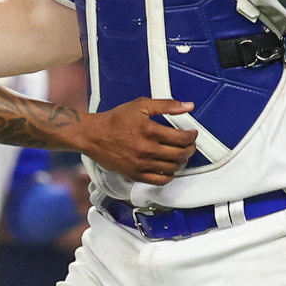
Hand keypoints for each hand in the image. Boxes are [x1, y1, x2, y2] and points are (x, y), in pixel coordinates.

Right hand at [76, 98, 199, 185]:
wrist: (93, 135)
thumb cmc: (115, 120)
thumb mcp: (140, 105)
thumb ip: (166, 105)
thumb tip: (188, 106)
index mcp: (149, 130)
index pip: (181, 138)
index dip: (191, 137)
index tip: (192, 134)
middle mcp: (147, 149)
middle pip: (179, 154)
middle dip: (190, 149)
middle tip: (190, 145)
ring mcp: (141, 164)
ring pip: (172, 168)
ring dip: (182, 162)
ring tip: (181, 156)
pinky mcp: (135, 175)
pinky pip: (159, 180)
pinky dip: (169, 176)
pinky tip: (170, 169)